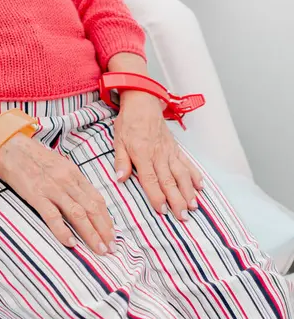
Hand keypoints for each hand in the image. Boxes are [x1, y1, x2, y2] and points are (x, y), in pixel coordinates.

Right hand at [0, 134, 114, 254]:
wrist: (10, 148)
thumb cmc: (33, 158)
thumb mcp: (59, 165)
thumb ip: (71, 181)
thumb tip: (83, 200)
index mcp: (74, 174)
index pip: (97, 199)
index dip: (107, 219)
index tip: (112, 234)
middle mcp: (67, 181)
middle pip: (92, 208)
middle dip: (104, 230)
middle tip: (111, 248)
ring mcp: (52, 188)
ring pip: (78, 214)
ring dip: (91, 234)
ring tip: (99, 250)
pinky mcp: (36, 195)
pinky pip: (52, 216)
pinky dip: (63, 230)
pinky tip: (71, 243)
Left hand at [113, 91, 203, 219]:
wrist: (143, 102)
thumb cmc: (128, 122)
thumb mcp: (118, 140)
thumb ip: (121, 160)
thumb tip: (119, 179)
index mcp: (142, 154)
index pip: (151, 180)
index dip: (157, 196)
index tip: (163, 210)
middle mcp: (159, 155)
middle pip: (169, 181)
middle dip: (177, 200)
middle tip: (184, 217)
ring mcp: (170, 152)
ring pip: (182, 174)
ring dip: (189, 191)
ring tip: (194, 207)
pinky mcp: (176, 148)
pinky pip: (187, 163)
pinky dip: (195, 175)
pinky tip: (200, 187)